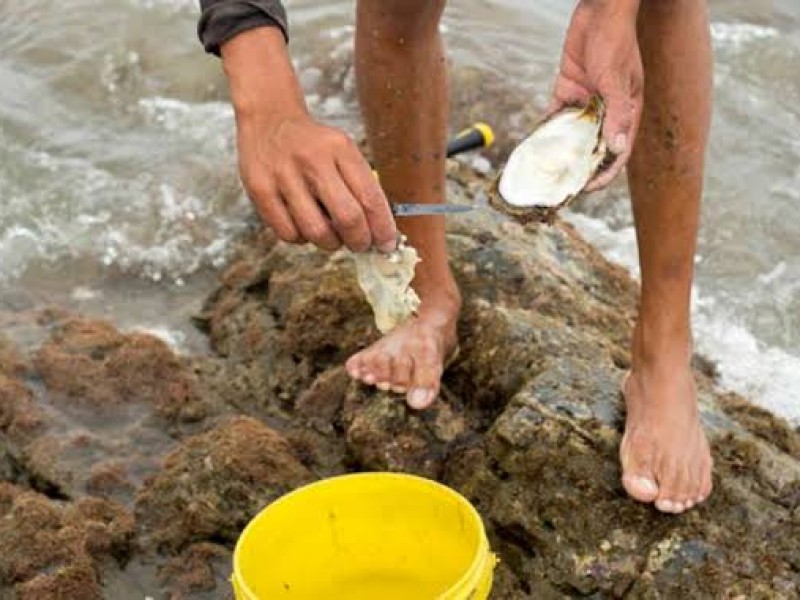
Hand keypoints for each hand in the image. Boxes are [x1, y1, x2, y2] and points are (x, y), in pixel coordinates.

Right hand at [236, 113, 397, 252]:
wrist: (269, 120)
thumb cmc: (314, 146)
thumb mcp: (343, 151)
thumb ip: (361, 186)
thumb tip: (380, 233)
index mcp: (339, 148)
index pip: (370, 198)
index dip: (382, 229)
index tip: (387, 244)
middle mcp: (312, 159)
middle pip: (347, 218)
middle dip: (359, 241)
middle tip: (360, 245)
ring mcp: (283, 175)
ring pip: (316, 231)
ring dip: (331, 243)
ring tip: (332, 235)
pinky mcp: (259, 189)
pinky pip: (288, 233)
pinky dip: (302, 238)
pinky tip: (304, 226)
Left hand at [550, 0, 643, 189]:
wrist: (598, 11)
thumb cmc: (615, 41)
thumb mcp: (617, 80)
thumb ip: (617, 113)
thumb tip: (616, 147)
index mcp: (626, 112)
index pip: (617, 151)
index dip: (605, 172)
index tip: (589, 188)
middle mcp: (606, 110)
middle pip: (592, 146)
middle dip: (579, 166)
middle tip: (561, 184)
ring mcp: (586, 101)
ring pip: (572, 133)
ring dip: (560, 150)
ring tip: (545, 169)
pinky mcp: (567, 89)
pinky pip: (555, 114)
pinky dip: (546, 128)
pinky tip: (534, 144)